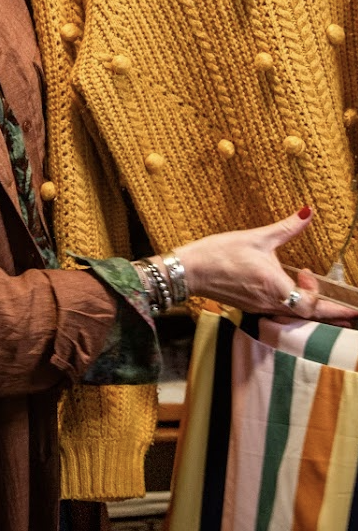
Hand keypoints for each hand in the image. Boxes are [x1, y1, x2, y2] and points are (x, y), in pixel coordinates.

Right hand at [178, 207, 357, 323]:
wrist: (190, 270)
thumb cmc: (220, 253)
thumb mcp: (256, 237)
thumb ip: (287, 227)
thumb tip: (308, 212)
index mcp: (274, 287)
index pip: (309, 303)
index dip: (315, 291)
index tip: (306, 270)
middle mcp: (269, 303)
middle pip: (309, 317)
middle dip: (333, 316)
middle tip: (353, 315)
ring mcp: (259, 307)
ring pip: (294, 318)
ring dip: (314, 314)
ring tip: (332, 313)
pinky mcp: (250, 306)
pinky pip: (279, 314)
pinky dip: (294, 311)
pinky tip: (295, 302)